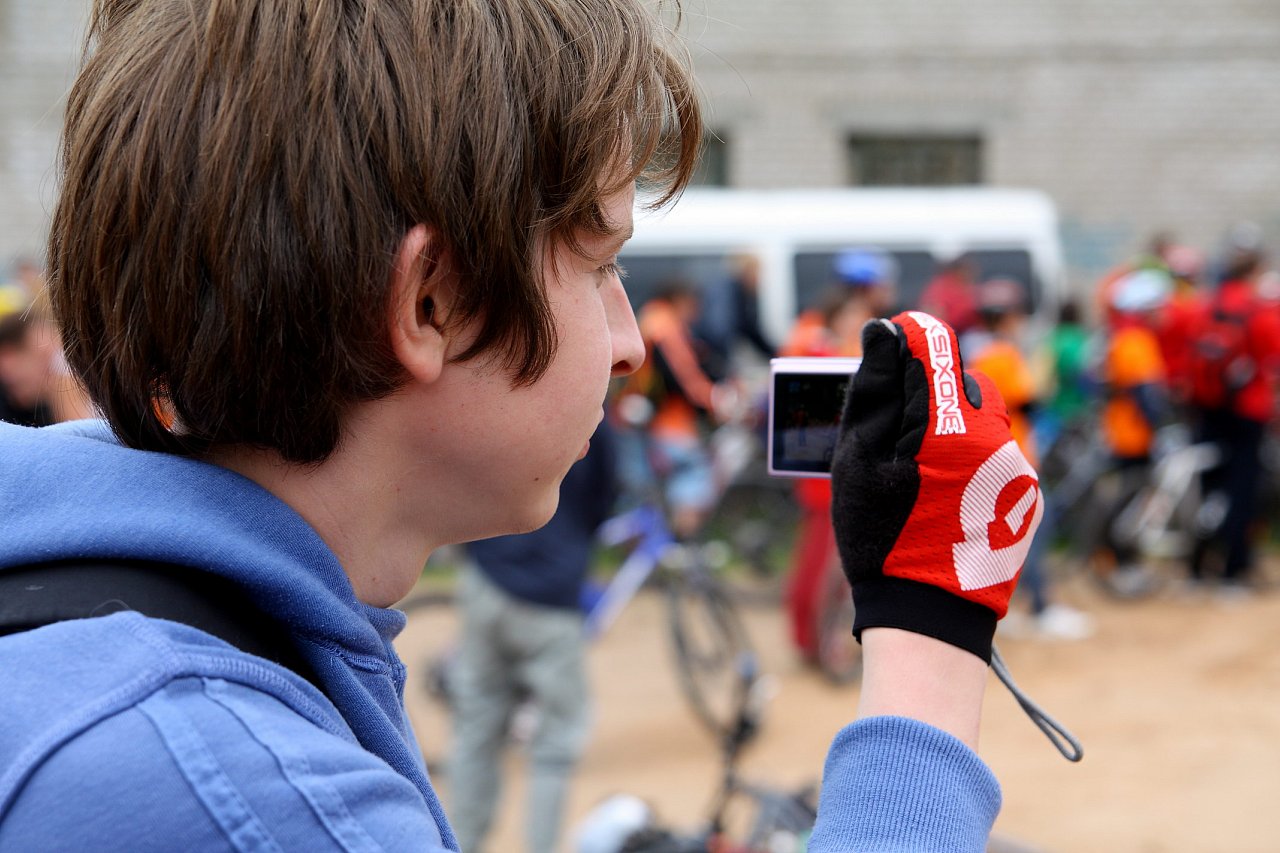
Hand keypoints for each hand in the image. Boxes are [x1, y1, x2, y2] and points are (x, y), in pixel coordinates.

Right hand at [830, 311, 1042, 662]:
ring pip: (981, 416)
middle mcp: (997, 437)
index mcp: (949, 425)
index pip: (932, 345)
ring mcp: (1020, 467)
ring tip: (915, 471)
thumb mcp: (858, 461)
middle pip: (960, 380)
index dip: (902, 337)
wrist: (929, 619)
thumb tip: (883, 332)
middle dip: (927, 390)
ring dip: (949, 425)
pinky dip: (970, 458)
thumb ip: (873, 390)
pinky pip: (997, 452)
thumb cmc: (881, 540)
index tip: (882, 343)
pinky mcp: (1029, 492)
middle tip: (890, 429)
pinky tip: (942, 494)